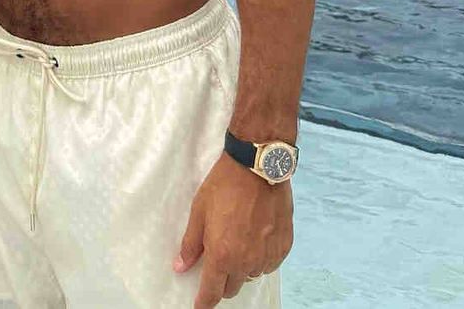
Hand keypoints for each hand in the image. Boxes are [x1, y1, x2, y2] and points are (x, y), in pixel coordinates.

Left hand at [173, 154, 292, 306]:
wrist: (257, 167)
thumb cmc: (224, 186)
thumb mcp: (199, 212)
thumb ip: (190, 244)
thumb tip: (181, 266)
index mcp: (222, 255)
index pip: (212, 292)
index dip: (204, 302)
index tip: (199, 306)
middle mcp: (246, 262)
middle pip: (232, 287)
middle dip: (222, 281)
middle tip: (217, 260)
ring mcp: (267, 256)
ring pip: (251, 275)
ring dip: (242, 267)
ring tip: (237, 239)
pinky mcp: (283, 247)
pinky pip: (269, 264)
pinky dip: (260, 257)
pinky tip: (255, 237)